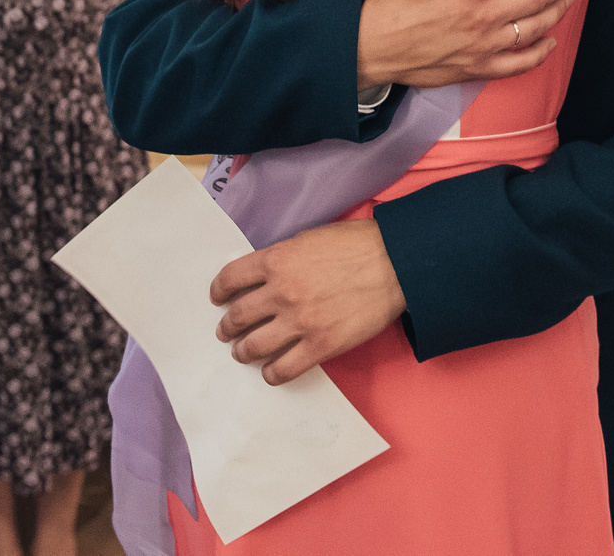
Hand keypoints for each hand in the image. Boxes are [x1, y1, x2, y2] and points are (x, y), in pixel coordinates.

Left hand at [212, 220, 404, 384]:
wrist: (395, 263)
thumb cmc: (356, 245)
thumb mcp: (309, 239)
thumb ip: (283, 258)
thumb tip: (264, 277)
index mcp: (277, 260)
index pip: (230, 279)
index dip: (219, 292)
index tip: (218, 299)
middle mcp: (281, 292)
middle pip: (238, 316)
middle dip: (228, 326)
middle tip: (227, 332)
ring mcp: (300, 321)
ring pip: (254, 346)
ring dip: (244, 351)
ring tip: (244, 353)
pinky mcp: (321, 345)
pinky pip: (284, 369)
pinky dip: (271, 373)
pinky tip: (271, 371)